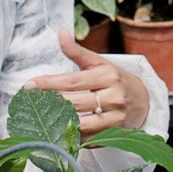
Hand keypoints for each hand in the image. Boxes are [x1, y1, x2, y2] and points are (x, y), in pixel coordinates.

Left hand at [24, 28, 150, 137]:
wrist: (142, 100)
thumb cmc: (114, 79)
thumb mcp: (99, 63)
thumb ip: (77, 51)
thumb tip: (61, 32)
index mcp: (108, 76)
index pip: (73, 81)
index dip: (49, 83)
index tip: (29, 84)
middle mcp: (113, 97)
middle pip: (75, 103)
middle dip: (50, 103)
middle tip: (29, 102)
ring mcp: (114, 118)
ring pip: (81, 124)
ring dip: (59, 122)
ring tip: (39, 118)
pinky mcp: (112, 134)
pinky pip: (88, 139)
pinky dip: (71, 136)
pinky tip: (55, 132)